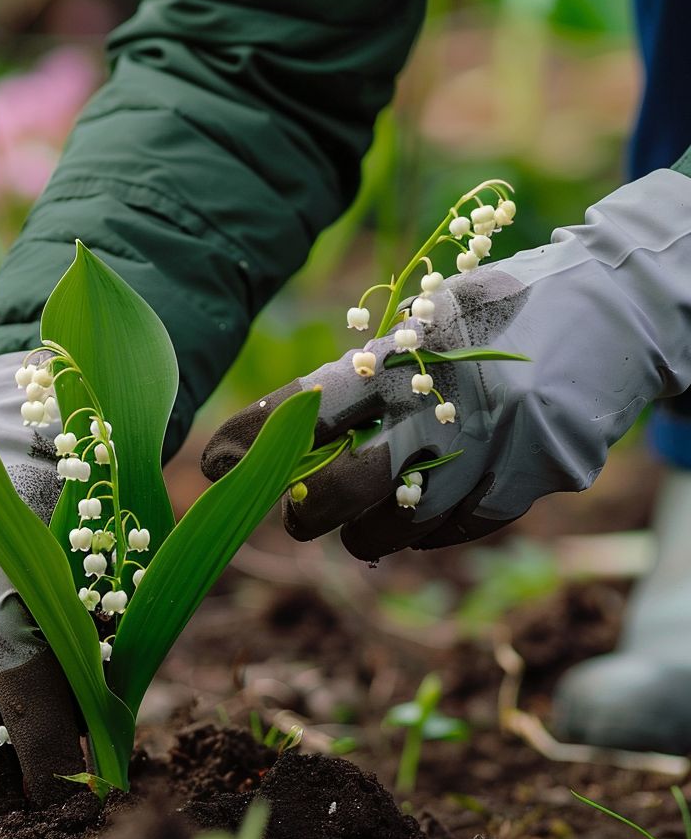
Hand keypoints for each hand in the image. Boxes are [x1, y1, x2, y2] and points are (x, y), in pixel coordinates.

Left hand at [201, 169, 690, 559]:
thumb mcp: (436, 312)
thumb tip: (294, 426)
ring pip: (399, 526)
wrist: (626, 308)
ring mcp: (494, 449)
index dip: (253, 438)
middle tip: (295, 514)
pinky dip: (426, 532)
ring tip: (356, 526)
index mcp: (413, 350)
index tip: (212, 463)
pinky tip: (418, 518)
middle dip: (307, 511)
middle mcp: (448, 402)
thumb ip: (373, 367)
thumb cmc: (509, 305)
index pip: (311, 403)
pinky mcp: (532, 482)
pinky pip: (456, 530)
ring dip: (366, 534)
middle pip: (347, 485)